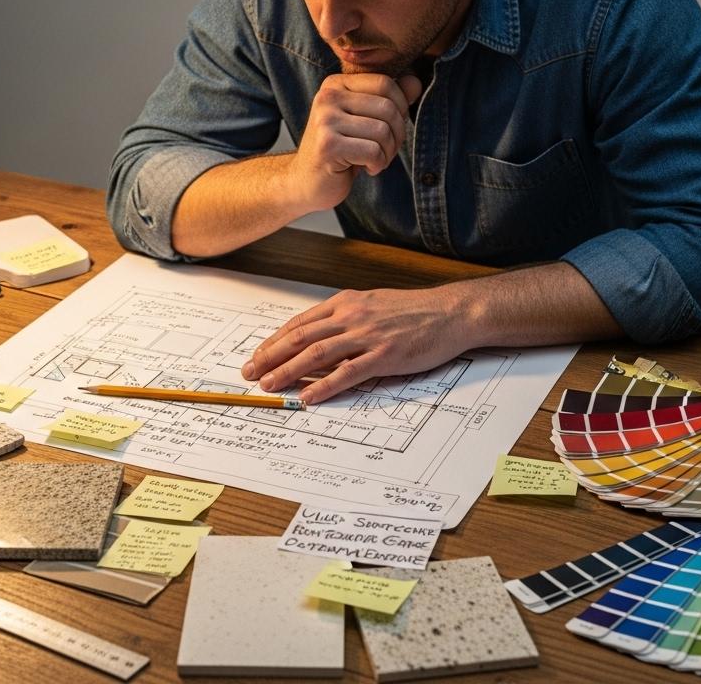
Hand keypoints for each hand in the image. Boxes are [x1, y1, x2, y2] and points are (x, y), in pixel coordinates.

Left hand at [242, 285, 473, 404]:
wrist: (451, 312)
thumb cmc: (414, 311)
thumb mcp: (372, 304)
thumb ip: (345, 317)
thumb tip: (318, 336)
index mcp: (346, 302)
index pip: (299, 323)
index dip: (274, 341)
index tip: (256, 355)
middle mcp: (352, 316)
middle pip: (300, 337)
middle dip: (270, 357)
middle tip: (250, 373)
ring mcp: (368, 335)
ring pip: (317, 354)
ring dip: (288, 371)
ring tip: (269, 385)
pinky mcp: (385, 355)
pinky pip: (348, 373)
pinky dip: (324, 386)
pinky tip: (308, 397)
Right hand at [290, 73, 423, 211]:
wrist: (307, 181)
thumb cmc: (340, 150)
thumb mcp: (365, 119)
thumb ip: (390, 99)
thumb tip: (415, 82)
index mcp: (335, 84)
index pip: (385, 83)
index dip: (401, 107)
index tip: (391, 127)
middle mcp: (327, 97)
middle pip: (387, 108)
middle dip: (397, 134)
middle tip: (385, 150)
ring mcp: (325, 121)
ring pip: (383, 131)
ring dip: (387, 153)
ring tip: (375, 160)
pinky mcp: (328, 146)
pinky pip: (373, 151)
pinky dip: (377, 164)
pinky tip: (366, 168)